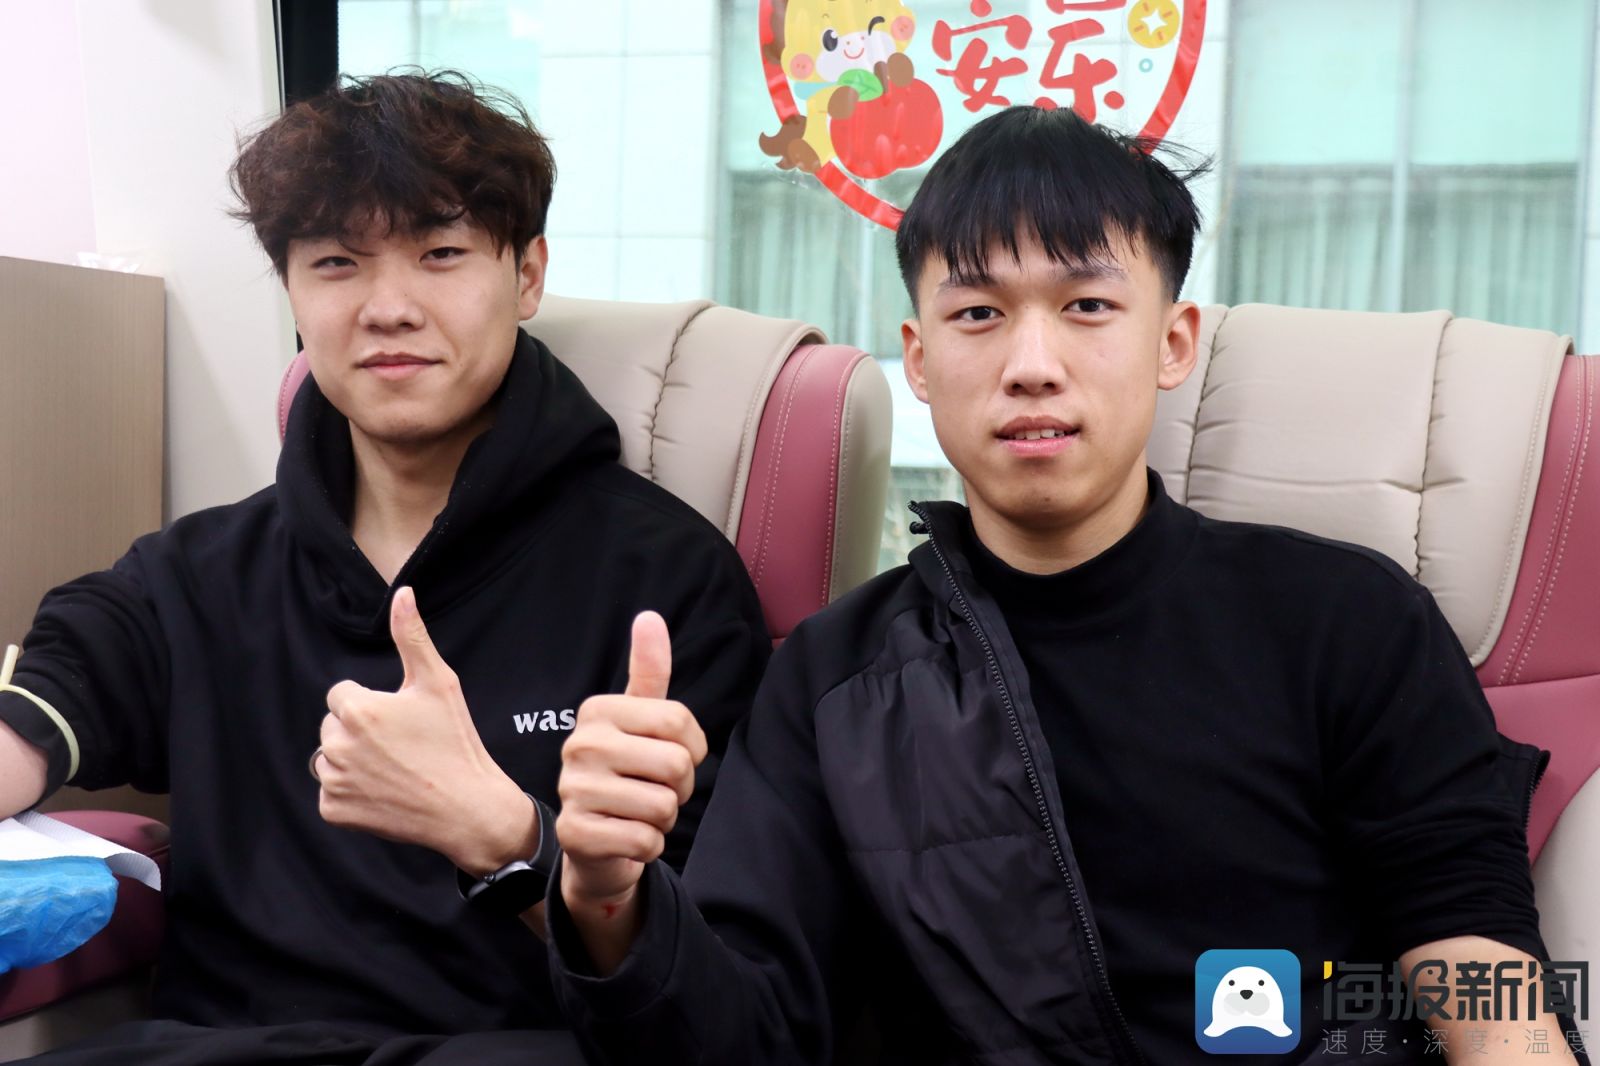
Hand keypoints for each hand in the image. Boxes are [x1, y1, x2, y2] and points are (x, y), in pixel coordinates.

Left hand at [314, 587, 534, 873]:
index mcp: (357, 709)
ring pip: (331, 758)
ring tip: (394, 768)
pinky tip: (384, 791)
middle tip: (402, 745)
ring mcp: (333, 781)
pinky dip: (353, 792)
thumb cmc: (455, 743)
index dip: (373, 704)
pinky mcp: (335, 810)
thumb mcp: (439, 683)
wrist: (466, 808)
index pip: (342, 694)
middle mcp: (336, 745)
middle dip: (360, 731)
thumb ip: (411, 636)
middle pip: (334, 725)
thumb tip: (402, 594)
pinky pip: (332, 792)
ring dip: (354, 760)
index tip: (401, 720)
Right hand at [556, 611, 705, 913]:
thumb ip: (649, 673)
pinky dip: (648, 845)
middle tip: (656, 791)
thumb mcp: (640, 720)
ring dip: (664, 819)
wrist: (594, 842)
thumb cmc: (627, 773)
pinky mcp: (575, 834)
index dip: (693, 749)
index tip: (670, 757)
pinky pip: (645, 841)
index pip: (679, 722)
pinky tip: (627, 837)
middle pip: (676, 765)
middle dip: (680, 788)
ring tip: (639, 813)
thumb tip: (650, 617)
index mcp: (597, 711)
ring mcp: (572, 790)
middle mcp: (579, 745)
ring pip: (663, 807)